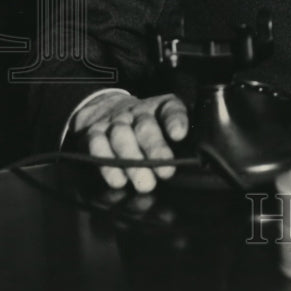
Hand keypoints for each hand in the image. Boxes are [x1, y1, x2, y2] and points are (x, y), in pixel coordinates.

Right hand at [71, 91, 188, 192]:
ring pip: (121, 136)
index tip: (179, 134)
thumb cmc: (147, 125)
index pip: (170, 109)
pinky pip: (97, 146)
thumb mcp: (166, 125)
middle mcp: (137, 112)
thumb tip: (196, 158)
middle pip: (146, 127)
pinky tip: (118, 181)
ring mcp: (114, 122)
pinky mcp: (93, 133)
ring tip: (145, 183)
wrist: (107, 109)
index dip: (175, 120)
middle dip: (156, 149)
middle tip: (166, 171)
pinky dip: (107, 165)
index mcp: (159, 107)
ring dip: (132, 161)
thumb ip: (179, 137)